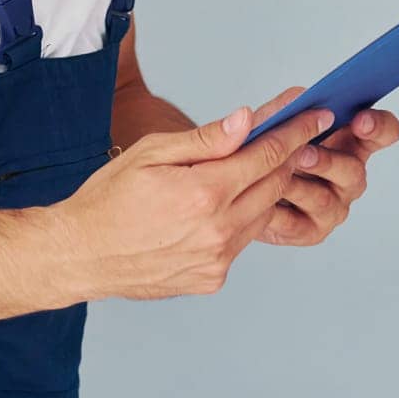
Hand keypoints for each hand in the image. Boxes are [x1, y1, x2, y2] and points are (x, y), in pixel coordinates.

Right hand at [52, 97, 337, 301]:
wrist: (82, 254)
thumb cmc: (109, 198)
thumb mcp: (151, 153)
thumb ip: (206, 140)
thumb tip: (247, 120)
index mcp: (204, 192)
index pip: (267, 156)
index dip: (295, 133)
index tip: (316, 118)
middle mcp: (218, 230)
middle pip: (273, 185)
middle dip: (288, 158)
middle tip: (296, 137)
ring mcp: (217, 259)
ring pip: (261, 215)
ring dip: (264, 190)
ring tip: (253, 169)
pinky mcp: (212, 279)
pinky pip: (240, 242)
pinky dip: (239, 220)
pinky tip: (220, 207)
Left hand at [244, 88, 398, 246]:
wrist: (235, 190)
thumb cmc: (261, 151)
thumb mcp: (269, 123)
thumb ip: (284, 109)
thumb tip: (299, 96)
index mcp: (348, 141)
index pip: (382, 132)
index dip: (378, 126)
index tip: (361, 119)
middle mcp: (347, 175)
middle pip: (354, 170)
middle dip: (328, 161)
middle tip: (303, 153)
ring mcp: (333, 205)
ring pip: (325, 200)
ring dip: (299, 186)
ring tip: (275, 176)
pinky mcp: (310, 231)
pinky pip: (296, 224)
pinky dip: (277, 211)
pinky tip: (261, 201)